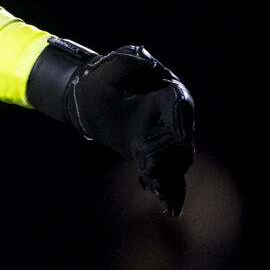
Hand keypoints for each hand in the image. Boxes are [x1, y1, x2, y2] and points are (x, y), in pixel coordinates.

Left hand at [30, 38, 195, 215]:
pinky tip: (169, 208)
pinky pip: (169, 175)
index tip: (179, 134)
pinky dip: (171, 191)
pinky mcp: (154, 153)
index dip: (181, 118)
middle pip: (181, 136)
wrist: (87, 99)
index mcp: (165, 90)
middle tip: (146, 160)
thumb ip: (125, 62)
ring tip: (152, 184)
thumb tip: (146, 61)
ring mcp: (164, 137)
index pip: (180, 103)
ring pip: (176, 158)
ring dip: (167, 172)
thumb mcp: (105, 69)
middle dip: (167, 150)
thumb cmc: (97, 81)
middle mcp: (171, 116)